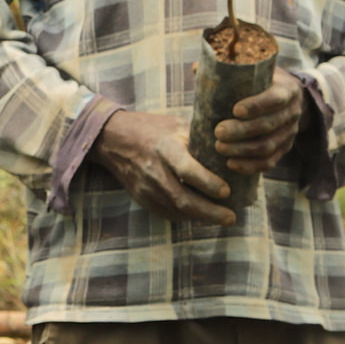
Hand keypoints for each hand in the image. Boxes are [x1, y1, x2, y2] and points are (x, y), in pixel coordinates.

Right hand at [90, 109, 234, 226]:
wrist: (113, 139)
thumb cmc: (152, 129)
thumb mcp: (176, 126)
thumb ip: (199, 139)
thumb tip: (231, 149)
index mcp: (164, 149)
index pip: (187, 170)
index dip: (208, 183)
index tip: (227, 191)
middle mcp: (154, 171)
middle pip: (183, 199)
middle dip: (210, 212)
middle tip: (231, 217)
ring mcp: (146, 188)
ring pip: (175, 210)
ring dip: (201, 217)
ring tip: (223, 218)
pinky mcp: (142, 198)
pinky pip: (166, 213)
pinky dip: (186, 217)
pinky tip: (201, 215)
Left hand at [213, 70, 304, 172]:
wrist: (286, 97)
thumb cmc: (260, 81)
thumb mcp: (252, 70)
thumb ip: (227, 68)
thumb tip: (195, 68)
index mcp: (287, 89)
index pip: (276, 98)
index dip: (257, 105)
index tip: (235, 110)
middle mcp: (293, 111)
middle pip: (270, 125)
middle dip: (242, 131)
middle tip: (218, 132)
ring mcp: (290, 132)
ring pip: (269, 146)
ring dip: (243, 150)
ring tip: (220, 148)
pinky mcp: (284, 148)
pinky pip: (270, 161)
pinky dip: (251, 165)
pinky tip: (231, 164)